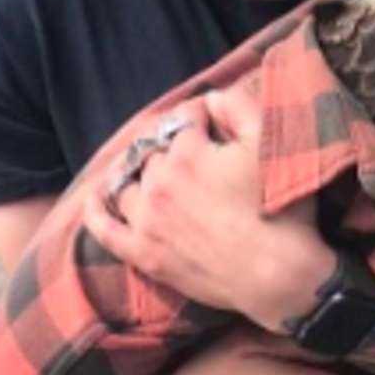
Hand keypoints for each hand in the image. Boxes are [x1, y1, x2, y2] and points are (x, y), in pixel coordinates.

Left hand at [82, 79, 335, 331]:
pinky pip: (106, 230)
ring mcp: (147, 221)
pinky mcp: (145, 255)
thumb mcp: (268, 143)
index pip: (184, 119)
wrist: (277, 275)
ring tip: (150, 173)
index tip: (215, 123)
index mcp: (187, 153)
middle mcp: (158, 183)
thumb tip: (210, 98)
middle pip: (154, 152)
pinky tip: (94, 200)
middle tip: (195, 156)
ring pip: (128, 184)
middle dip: (172, 147)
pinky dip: (96, 214)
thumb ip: (237, 108)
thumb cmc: (280, 208)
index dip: (201, 116)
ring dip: (137, 174)